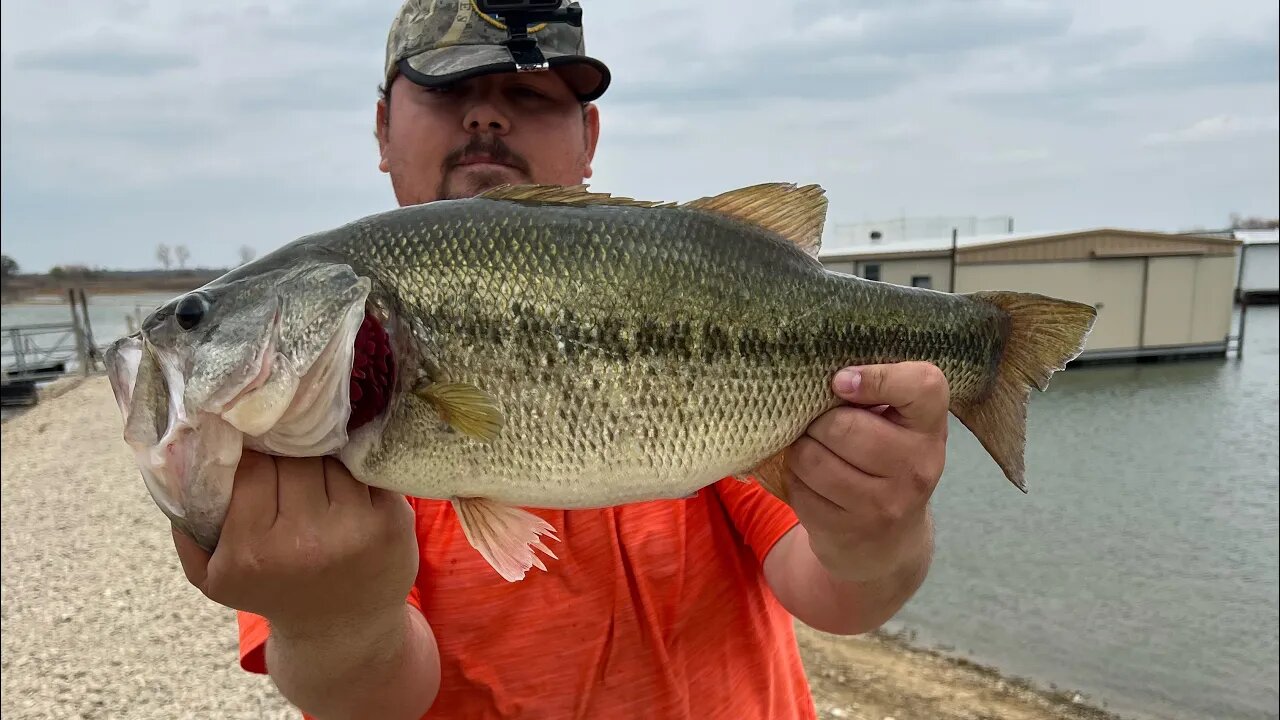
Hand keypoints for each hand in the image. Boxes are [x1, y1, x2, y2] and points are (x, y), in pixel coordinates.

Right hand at [171, 450, 419, 637]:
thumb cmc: (270, 590)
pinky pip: (366, 468)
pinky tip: (347, 484)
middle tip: (287, 460)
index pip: (251, 467)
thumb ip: (187, 520)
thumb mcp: (210, 573)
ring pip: (330, 458)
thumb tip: (177, 455)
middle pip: (294, 458)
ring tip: (316, 473)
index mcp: (252, 553)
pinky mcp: (391, 521)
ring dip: (322, 457)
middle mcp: (305, 543)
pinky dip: (355, 467)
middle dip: (288, 453)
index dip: (252, 454)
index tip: (254, 452)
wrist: (340, 633)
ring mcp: (353, 531)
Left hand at [784, 362, 948, 582]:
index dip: (877, 377)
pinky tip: (811, 481)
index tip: (841, 382)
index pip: (922, 385)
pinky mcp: (847, 530)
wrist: (888, 543)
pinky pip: (799, 488)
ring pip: (812, 457)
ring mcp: (884, 504)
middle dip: (818, 422)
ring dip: (801, 450)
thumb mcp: (899, 425)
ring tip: (813, 451)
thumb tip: (821, 374)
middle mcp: (916, 466)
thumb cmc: (887, 463)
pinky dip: (795, 478)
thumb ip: (877, 392)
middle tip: (820, 427)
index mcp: (930, 427)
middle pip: (842, 426)